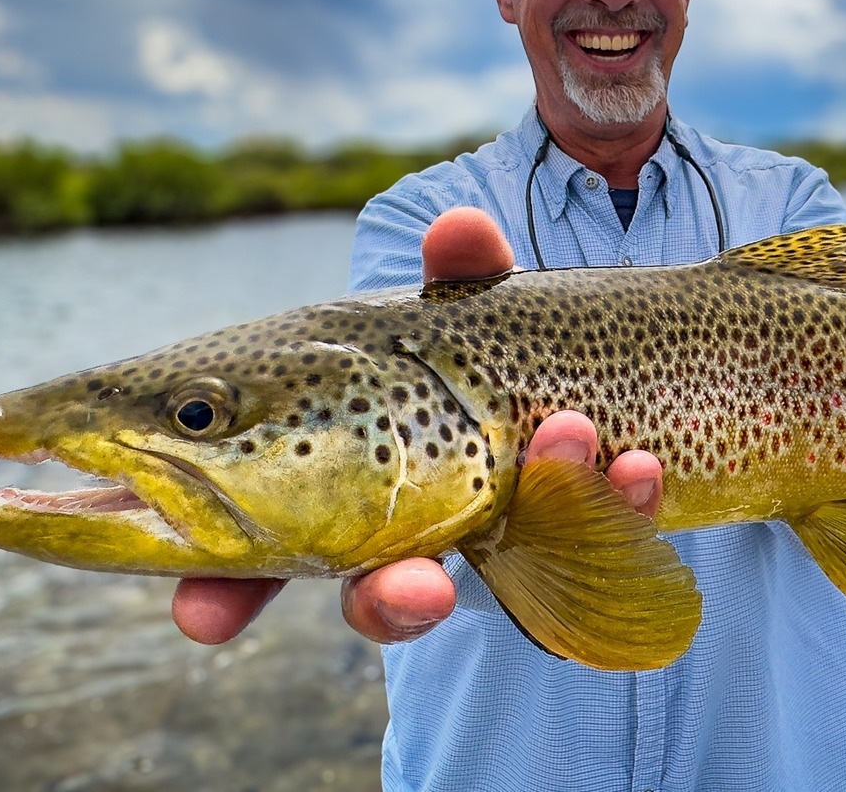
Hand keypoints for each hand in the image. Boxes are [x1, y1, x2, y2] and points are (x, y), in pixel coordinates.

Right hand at [171, 207, 665, 644]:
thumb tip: (462, 229)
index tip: (203, 617)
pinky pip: (601, 544)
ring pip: (520, 570)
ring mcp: (498, 542)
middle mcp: (410, 529)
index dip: (225, 590)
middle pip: (378, 592)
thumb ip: (463, 274)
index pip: (258, 549)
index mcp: (340, 473)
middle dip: (392, 602)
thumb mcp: (473, 302)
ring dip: (531, 519)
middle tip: (421, 593)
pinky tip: (642, 465)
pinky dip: (620, 503)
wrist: (616, 374)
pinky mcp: (584, 540)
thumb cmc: (489, 348)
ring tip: (571, 444)